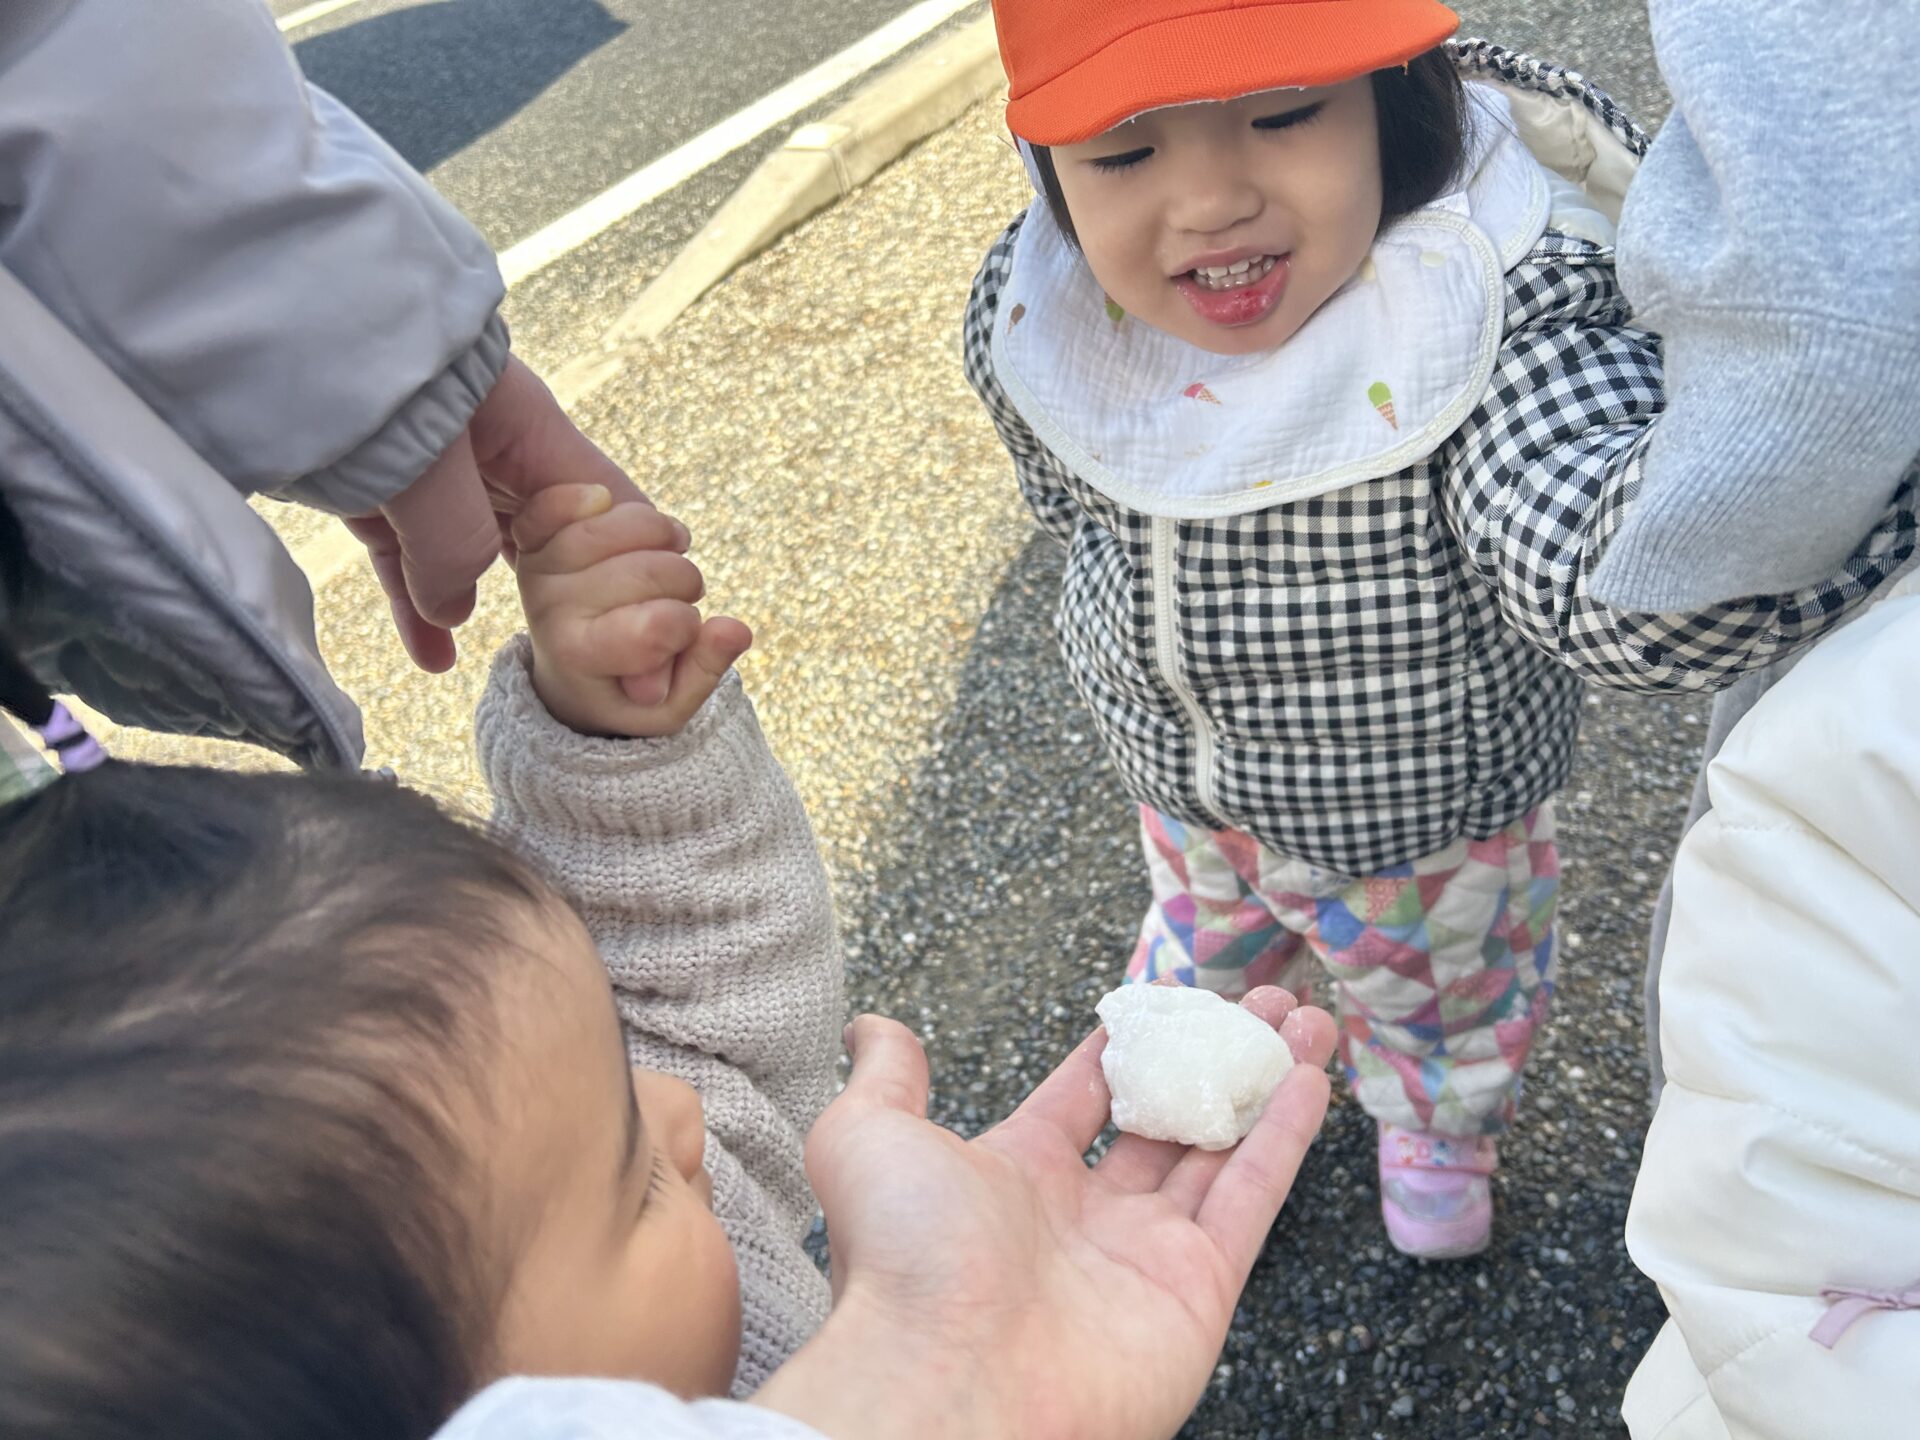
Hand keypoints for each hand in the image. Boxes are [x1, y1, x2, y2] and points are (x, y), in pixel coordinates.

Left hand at [344, 356, 672, 686]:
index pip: (608, 508)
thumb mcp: (427, 466)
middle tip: (602, 668)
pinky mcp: (379, 492)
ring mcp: (436, 473)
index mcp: (529, 431)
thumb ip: (454, 544)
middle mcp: (493, 452)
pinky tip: (432, 658)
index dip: (635, 567)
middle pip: (551, 540)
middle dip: (574, 604)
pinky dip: (420, 608)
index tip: (656, 625)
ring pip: (477, 558)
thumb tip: (453, 614)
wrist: (277, 325)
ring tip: (528, 668)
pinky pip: (410, 562)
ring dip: (494, 612)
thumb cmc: (365, 375)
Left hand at [511, 483, 750, 737]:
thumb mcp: (669, 705)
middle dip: (686, 583)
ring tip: (668, 556)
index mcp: (581, 656)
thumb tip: (735, 629)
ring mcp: (542, 568)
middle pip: (650, 571)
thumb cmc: (624, 688)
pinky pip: (569, 499)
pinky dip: (609, 501)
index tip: (684, 636)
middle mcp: (552, 610)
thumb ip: (705, 670)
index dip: (686, 627)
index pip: (654, 627)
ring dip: (666, 536)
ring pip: (627, 525)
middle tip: (680, 598)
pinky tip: (636, 520)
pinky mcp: (538, 534)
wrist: (568, 670)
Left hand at [756, 988, 1336, 1439]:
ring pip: (1222, 1151)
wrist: (946, 1380)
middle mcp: (1085, 1219)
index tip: (1168, 996)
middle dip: (1215, 1057)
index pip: (1086, 1094)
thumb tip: (873, 1027)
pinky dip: (1285, 1138)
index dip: (1127, 1044)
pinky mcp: (1198, 1294)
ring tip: (1308, 1019)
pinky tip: (1311, 1077)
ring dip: (1266, 1080)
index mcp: (1015, 1177)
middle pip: (1168, 1120)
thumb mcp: (867, 1138)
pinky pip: (1251, 1202)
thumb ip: (886, 1077)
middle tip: (1261, 1002)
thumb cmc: (901, 1261)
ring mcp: (1146, 1258)